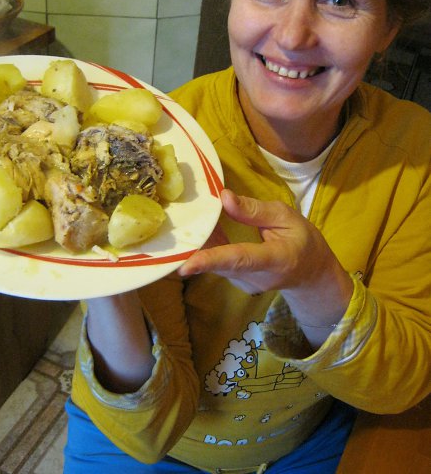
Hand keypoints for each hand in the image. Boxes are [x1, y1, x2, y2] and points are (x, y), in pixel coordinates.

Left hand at [179, 190, 352, 333]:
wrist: (311, 273)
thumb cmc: (302, 240)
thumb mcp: (286, 217)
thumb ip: (254, 210)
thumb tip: (223, 197)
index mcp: (274, 259)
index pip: (240, 259)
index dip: (212, 260)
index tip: (186, 265)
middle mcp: (256, 277)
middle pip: (220, 263)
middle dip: (193, 251)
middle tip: (168, 238)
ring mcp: (245, 283)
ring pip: (215, 263)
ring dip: (198, 246)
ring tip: (181, 224)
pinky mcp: (236, 281)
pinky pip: (216, 263)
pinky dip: (206, 247)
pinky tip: (197, 230)